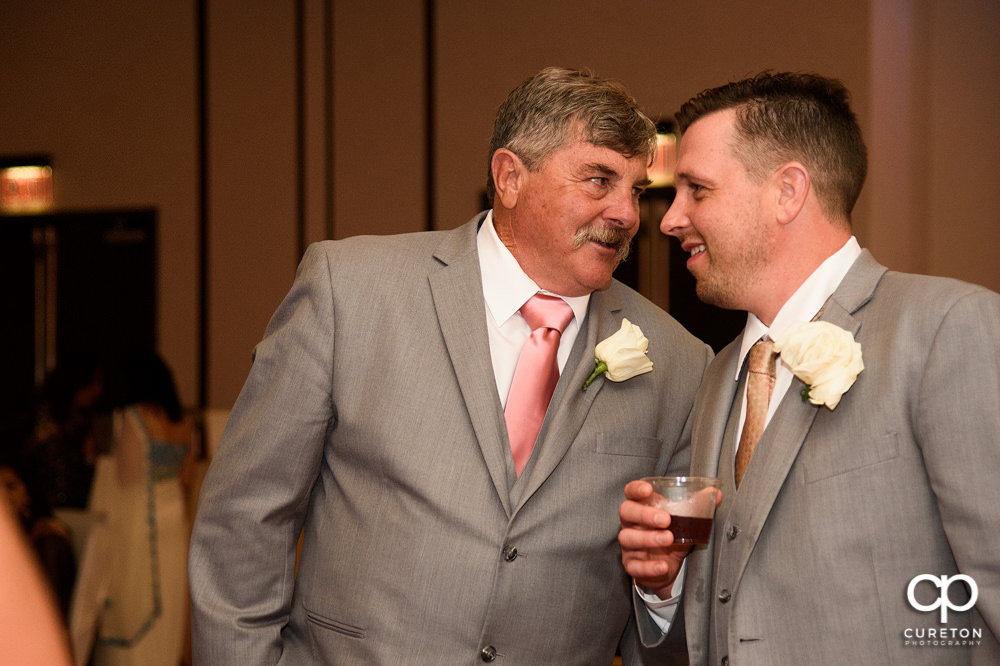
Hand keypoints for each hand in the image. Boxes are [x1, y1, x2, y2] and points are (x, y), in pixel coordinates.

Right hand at [618, 479, 692, 598]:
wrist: (669, 566)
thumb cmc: (672, 536)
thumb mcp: (684, 520)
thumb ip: (698, 505)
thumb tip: (715, 494)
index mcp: (641, 507)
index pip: (631, 493)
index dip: (636, 489)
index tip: (648, 489)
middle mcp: (631, 524)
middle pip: (627, 512)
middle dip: (644, 514)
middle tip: (665, 519)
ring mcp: (629, 545)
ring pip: (627, 538)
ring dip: (648, 538)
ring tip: (669, 539)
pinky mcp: (632, 564)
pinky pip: (635, 566)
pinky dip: (649, 566)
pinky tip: (663, 565)